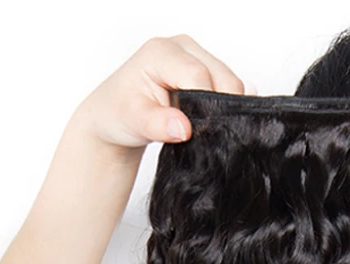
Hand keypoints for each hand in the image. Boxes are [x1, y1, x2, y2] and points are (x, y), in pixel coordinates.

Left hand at [70, 34, 255, 159]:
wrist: (117, 115)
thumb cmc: (120, 112)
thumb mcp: (132, 121)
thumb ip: (157, 124)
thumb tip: (183, 128)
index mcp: (161, 51)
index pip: (198, 75)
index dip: (203, 106)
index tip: (193, 130)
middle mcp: (183, 48)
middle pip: (223, 78)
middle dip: (216, 109)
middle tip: (195, 129)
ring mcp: (199, 57)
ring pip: (232, 85)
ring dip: (221, 110)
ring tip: (197, 123)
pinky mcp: (210, 71)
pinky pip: (232, 91)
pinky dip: (226, 109)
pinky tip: (206, 118)